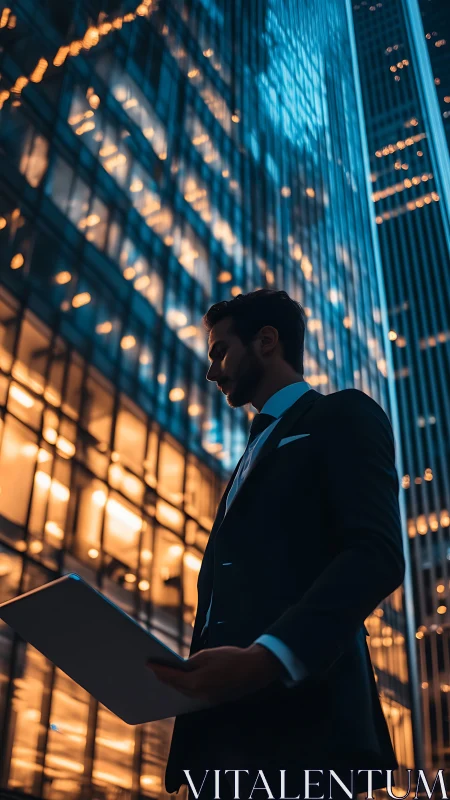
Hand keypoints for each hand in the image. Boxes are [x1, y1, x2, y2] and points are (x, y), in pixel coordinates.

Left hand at [147, 644, 284, 704]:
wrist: (254, 669)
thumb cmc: (231, 658)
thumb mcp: (207, 655)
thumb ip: (191, 663)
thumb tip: (179, 668)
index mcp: (197, 683)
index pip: (172, 677)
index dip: (159, 670)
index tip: (148, 664)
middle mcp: (199, 695)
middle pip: (176, 687)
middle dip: (163, 679)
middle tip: (151, 670)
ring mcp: (207, 699)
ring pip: (184, 692)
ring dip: (174, 684)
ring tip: (162, 676)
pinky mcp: (213, 699)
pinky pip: (194, 694)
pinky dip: (185, 687)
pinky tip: (181, 680)